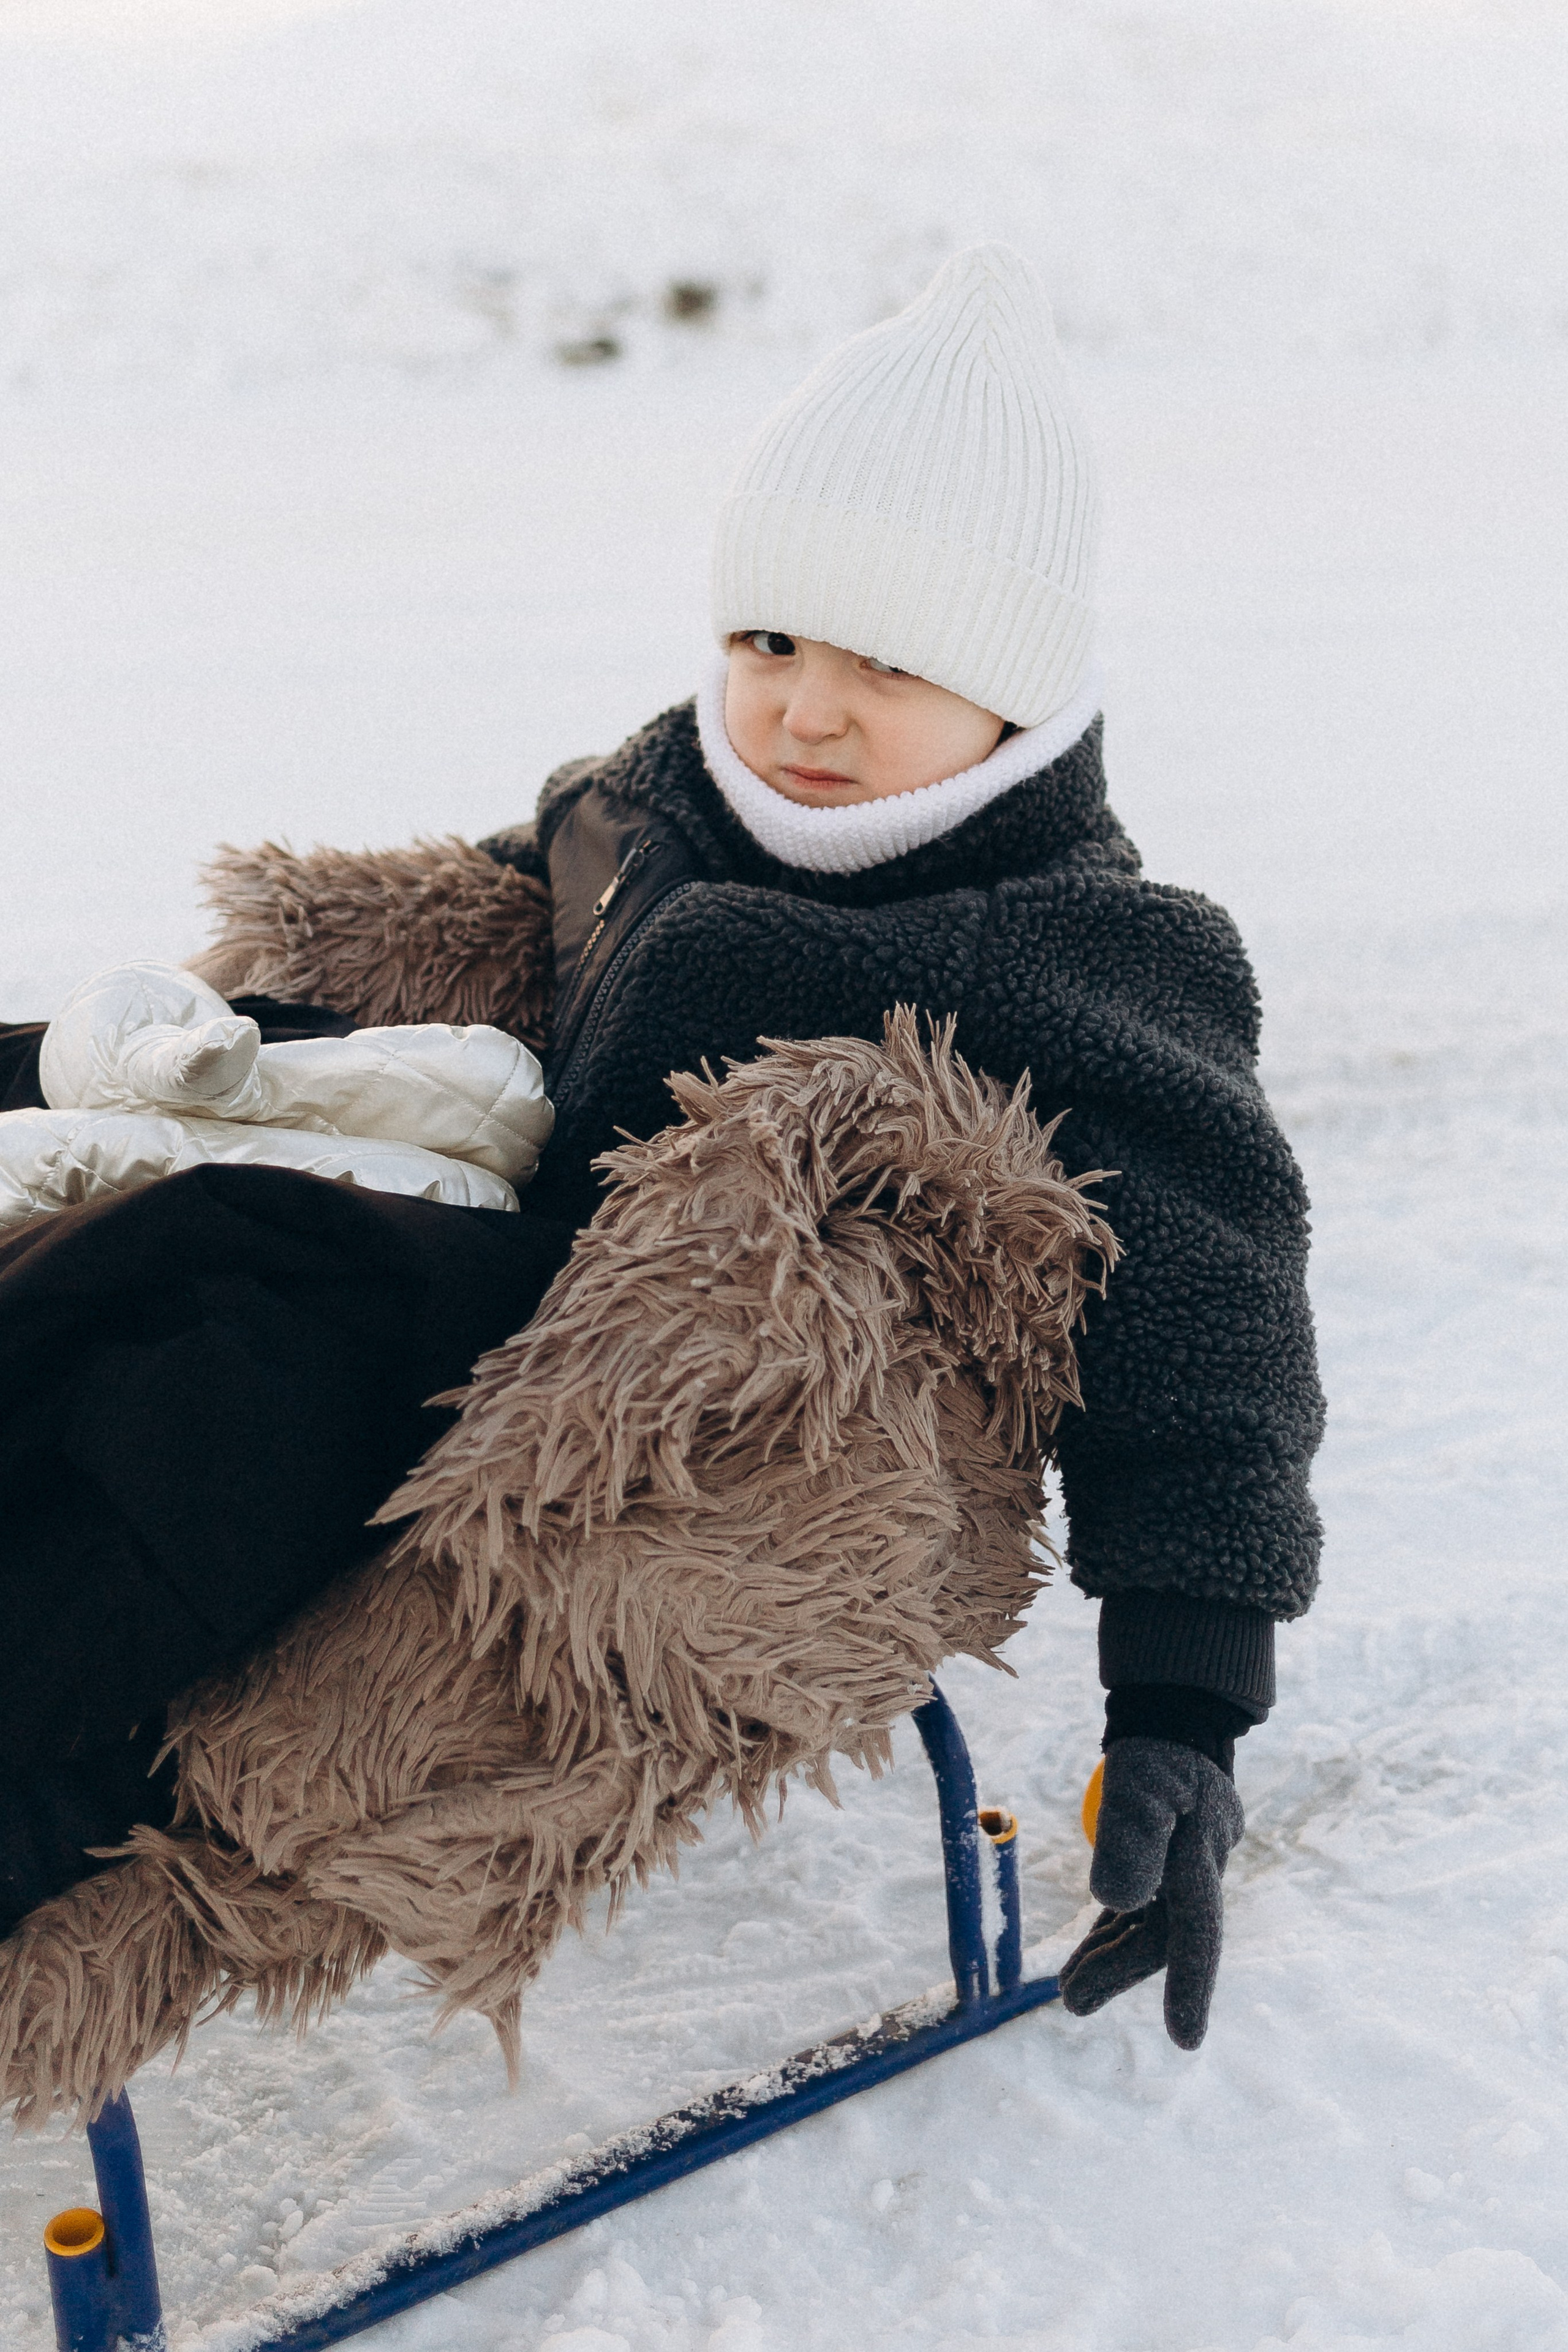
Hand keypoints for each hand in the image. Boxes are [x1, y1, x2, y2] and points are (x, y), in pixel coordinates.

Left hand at [1058, 1736, 1243, 2048]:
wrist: (1172, 1724)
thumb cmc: (1153, 1752)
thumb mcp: (1136, 1783)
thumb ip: (1129, 1836)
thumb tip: (1117, 1901)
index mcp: (1201, 1855)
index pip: (1198, 1929)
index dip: (1190, 1985)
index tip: (1184, 2040)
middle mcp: (1200, 1871)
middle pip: (1165, 1937)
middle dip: (1121, 1972)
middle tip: (1072, 2000)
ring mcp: (1186, 1870)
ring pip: (1151, 1927)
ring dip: (1112, 1957)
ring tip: (1069, 1987)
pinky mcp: (1168, 1866)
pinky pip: (1143, 1909)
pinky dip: (1115, 1931)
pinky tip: (1088, 1954)